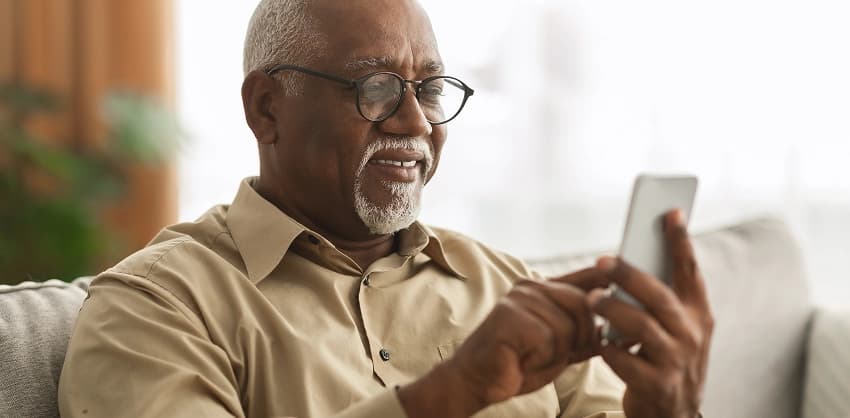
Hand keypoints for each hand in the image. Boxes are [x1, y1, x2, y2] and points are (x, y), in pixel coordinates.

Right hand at [398, 267, 610, 417]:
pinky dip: (541, 357)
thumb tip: (623, 328)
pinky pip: (548, 338)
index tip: (626, 291)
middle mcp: (531, 287)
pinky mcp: (510, 316)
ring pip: (568, 325)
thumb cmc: (518, 363)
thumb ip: (587, 334)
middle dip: (581, 336)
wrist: (478, 380)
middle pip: (584, 304)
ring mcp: (519, 299)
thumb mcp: (561, 347)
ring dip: (557, 351)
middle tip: (557, 354)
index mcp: (543, 289)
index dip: (608, 281)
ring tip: (534, 357)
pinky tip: (523, 360)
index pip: (586, 276)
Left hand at [589, 210, 713, 417]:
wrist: (675, 415)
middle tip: (603, 260)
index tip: (670, 212)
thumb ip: (661, 299)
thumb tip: (628, 260)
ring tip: (592, 299)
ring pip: (642, 327)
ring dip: (613, 310)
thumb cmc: (667, 359)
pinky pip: (625, 361)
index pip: (690, 271)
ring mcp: (676, 361)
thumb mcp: (676, 329)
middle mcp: (692, 334)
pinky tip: (598, 341)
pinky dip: (608, 348)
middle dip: (630, 275)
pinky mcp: (658, 385)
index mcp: (698, 313)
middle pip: (660, 296)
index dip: (680, 241)